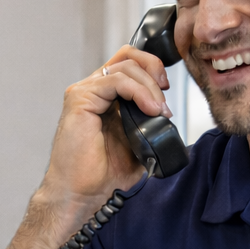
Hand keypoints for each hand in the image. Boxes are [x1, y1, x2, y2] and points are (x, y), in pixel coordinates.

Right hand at [42, 46, 171, 205]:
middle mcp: (92, 89)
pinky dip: (138, 91)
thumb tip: (169, 120)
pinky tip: (150, 109)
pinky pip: (116, 80)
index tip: (166, 92)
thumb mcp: (137, 145)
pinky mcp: (80, 99)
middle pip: (128, 56)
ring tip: (158, 111)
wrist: (80, 192)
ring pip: (125, 67)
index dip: (152, 68)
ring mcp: (84, 92)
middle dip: (155, 72)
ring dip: (150, 87)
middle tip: (165, 100)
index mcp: (104, 96)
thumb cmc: (99, 174)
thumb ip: (149, 126)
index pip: (129, 62)